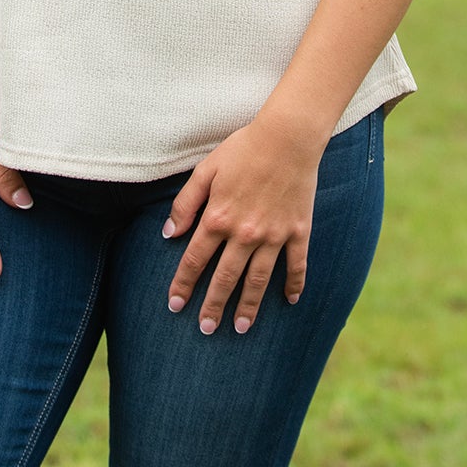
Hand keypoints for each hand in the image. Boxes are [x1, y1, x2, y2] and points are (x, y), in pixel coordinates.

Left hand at [162, 116, 322, 334]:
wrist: (287, 137)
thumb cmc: (243, 148)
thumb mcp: (206, 169)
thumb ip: (185, 203)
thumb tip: (168, 233)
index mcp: (218, 218)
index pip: (194, 260)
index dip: (183, 284)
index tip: (175, 305)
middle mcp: (244, 233)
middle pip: (224, 278)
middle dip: (213, 306)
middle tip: (206, 329)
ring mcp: (273, 236)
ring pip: (258, 280)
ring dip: (248, 306)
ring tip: (240, 327)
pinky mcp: (298, 231)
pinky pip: (296, 265)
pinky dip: (294, 284)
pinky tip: (290, 301)